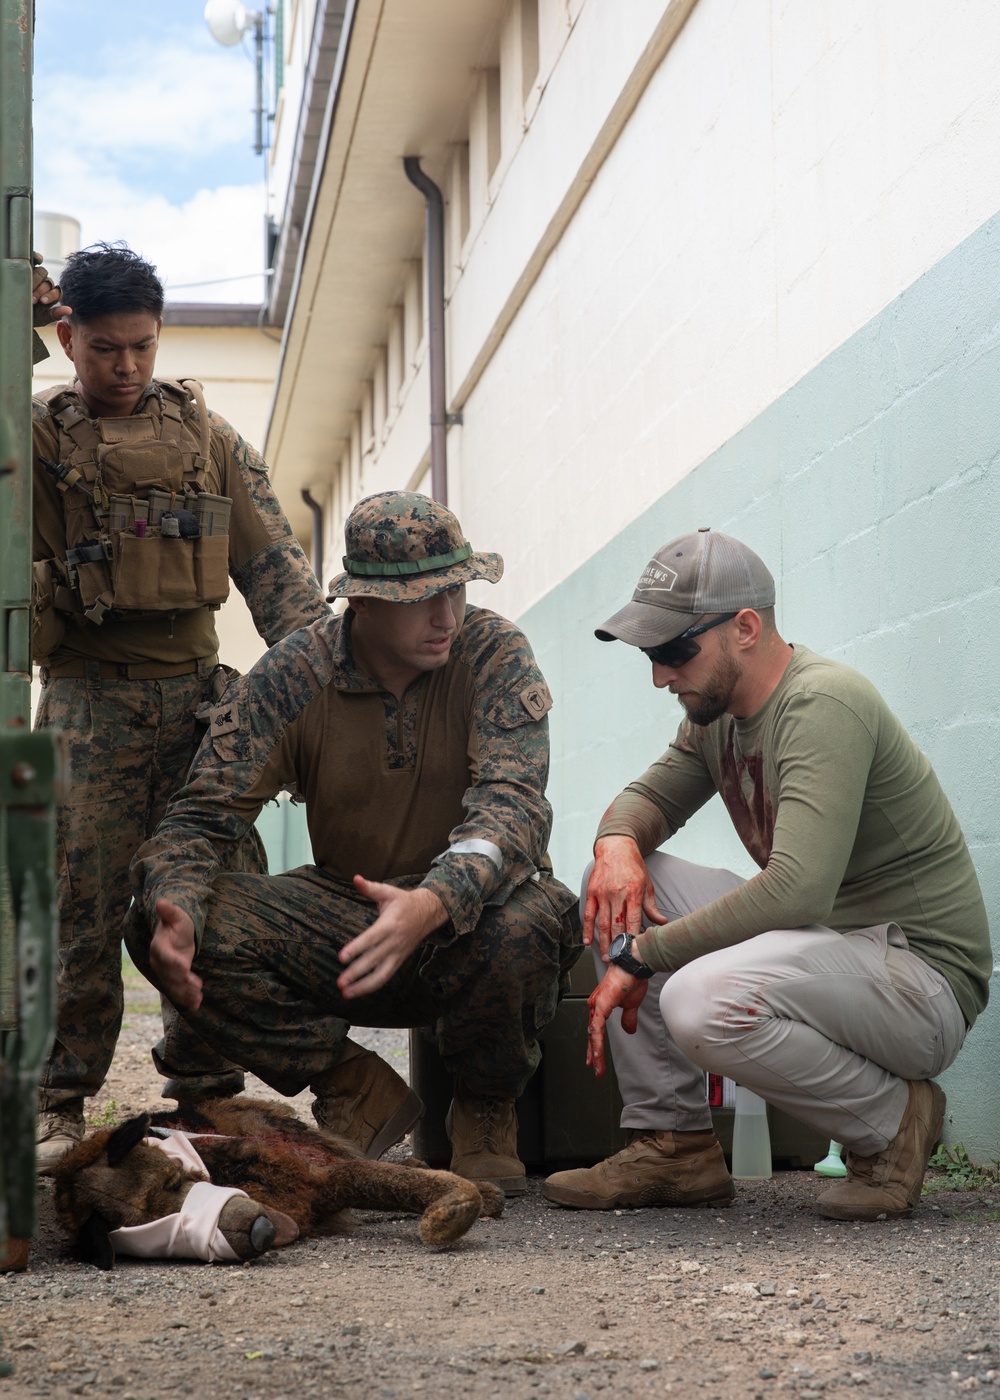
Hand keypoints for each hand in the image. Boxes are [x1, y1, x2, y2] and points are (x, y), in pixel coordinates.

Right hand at [31, 258, 70, 320]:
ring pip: (43, 272)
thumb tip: (69, 310)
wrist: (12, 309)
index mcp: (50, 295)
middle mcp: (45, 283)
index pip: (57, 292)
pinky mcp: (29, 265)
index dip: (51, 296)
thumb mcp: (40, 317)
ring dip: (36, 280)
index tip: (43, 302)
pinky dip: (37, 257)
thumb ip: (54, 314)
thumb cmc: (27, 313)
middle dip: (41, 291)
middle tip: (32, 299)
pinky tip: (36, 260)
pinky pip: (37, 258)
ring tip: (28, 289)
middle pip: (49, 282)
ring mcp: (37, 273)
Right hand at [150, 899, 201, 1010]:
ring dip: (185, 992)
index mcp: (159, 946)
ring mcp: (166, 972)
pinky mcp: (174, 978)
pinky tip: (196, 1005)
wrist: (174, 933)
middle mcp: (160, 962)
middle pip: (169, 974)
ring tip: (198, 998)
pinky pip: (179, 989)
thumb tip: (161, 902)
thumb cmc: (176, 922)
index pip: (165, 956)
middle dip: (182, 981)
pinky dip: (187, 998)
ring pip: (174, 985)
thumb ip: (169, 911)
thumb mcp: (176, 915)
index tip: (185, 968)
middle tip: (196, 986)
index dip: (174, 962)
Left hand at [337, 877, 446, 999]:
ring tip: (346, 993)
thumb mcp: (388, 892)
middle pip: (374, 960)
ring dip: (363, 986)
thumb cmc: (404, 902)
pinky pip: (386, 977)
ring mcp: (398, 954)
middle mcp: (394, 942)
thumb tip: (355, 878)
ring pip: (381, 975)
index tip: (341, 958)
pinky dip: (372, 986)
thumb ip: (370, 888)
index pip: (371, 939)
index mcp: (390, 924)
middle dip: (356, 973)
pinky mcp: (399, 961)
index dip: (356, 949)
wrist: (429, 913)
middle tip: (339, 982)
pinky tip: (358, 992)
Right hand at [584, 835, 666, 957]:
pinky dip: (587, 929)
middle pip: (617, 925)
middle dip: (617, 946)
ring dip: (603, 942)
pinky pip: (589, 914)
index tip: (633, 952)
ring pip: (602, 923)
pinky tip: (587, 942)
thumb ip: (651, 906)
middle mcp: (617, 894)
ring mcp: (602, 894)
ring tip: (606, 957)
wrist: (615, 847)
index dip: (632, 937)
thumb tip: (662, 923)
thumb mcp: (647, 884)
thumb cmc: (633, 866)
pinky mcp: (592, 892)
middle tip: (618, 962)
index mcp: (633, 892)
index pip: (633, 920)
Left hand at [586, 964, 648, 1077]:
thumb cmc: (632, 979)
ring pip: (593, 1033)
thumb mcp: (631, 1005)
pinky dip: (596, 1042)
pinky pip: (597, 1028)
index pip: (596, 1029)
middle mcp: (596, 1005)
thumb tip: (629, 1030)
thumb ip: (628, 1017)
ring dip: (595, 1052)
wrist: (634, 966)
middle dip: (593, 1052)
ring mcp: (597, 1006)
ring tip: (597, 1067)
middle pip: (592, 1033)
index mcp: (601, 1005)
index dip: (595, 1044)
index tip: (594, 1058)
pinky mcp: (601, 1006)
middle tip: (594, 1068)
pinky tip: (597, 1053)